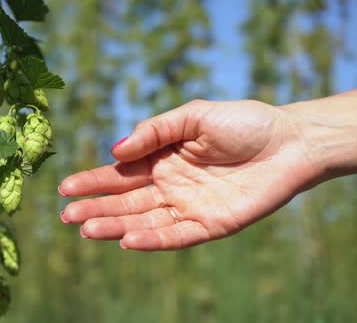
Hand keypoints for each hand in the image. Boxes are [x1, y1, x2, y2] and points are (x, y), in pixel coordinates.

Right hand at [58, 99, 321, 250]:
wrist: (291, 140)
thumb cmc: (243, 122)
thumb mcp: (193, 116)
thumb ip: (154, 131)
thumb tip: (115, 152)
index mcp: (162, 159)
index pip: (120, 174)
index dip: (92, 181)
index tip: (64, 188)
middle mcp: (170, 186)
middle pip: (126, 201)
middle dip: (96, 208)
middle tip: (67, 216)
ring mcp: (189, 207)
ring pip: (145, 221)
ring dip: (116, 226)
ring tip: (88, 229)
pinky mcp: (211, 224)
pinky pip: (178, 235)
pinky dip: (153, 240)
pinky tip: (129, 240)